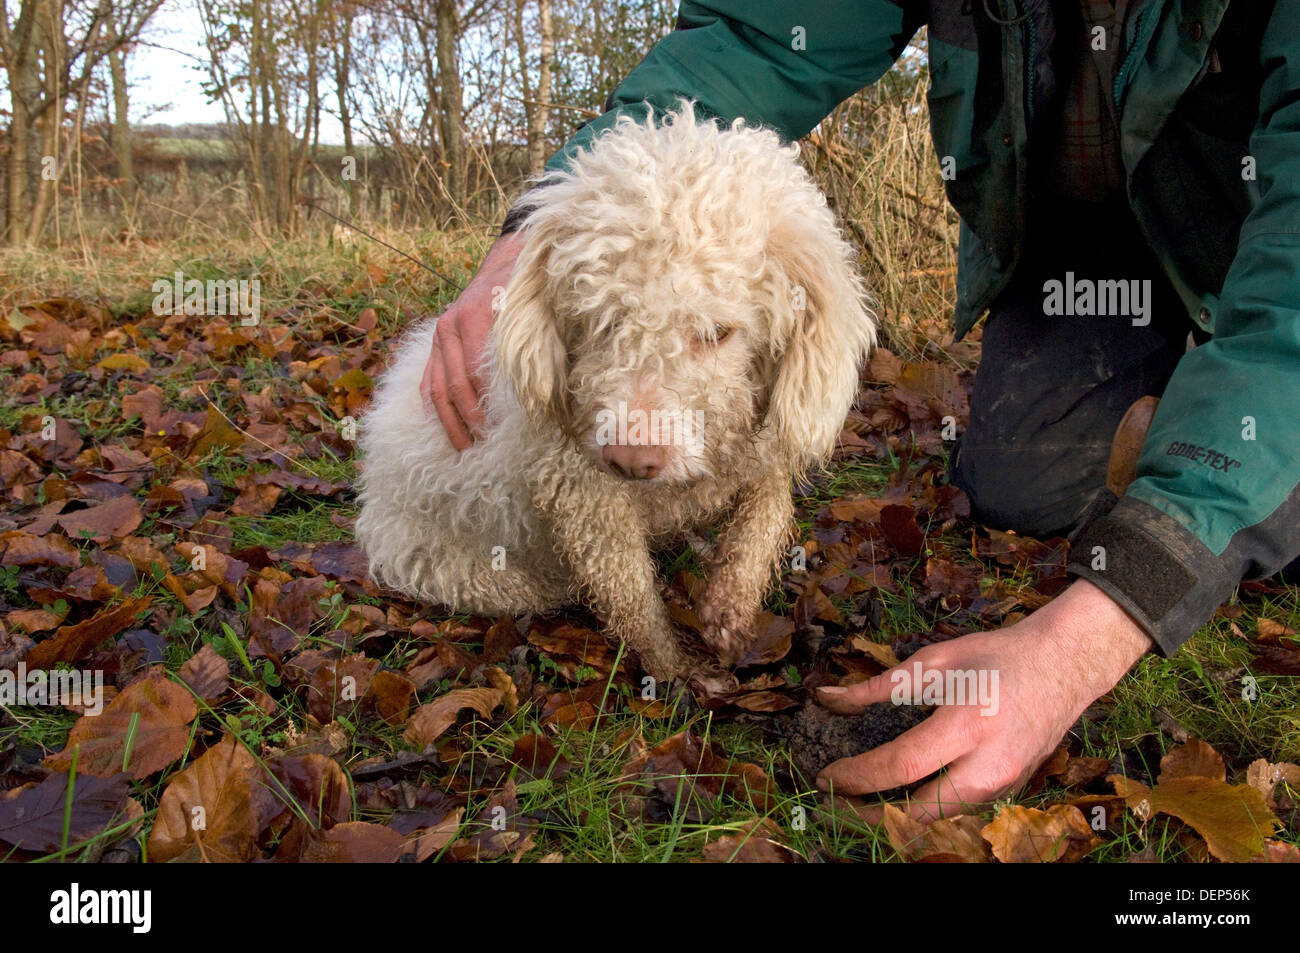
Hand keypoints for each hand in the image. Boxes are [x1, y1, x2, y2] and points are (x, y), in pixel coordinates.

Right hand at [421, 231, 526, 448]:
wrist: (508, 259)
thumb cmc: (532, 291)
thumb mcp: (542, 312)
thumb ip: (546, 345)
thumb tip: (562, 390)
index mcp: (481, 316)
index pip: (483, 374)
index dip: (493, 407)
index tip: (507, 434)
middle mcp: (455, 324)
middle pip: (460, 385)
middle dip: (473, 421)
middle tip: (488, 448)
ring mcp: (442, 332)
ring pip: (439, 386)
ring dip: (452, 421)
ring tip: (465, 449)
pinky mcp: (437, 338)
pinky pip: (428, 379)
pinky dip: (435, 407)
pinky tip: (447, 429)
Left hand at [814, 578, 1153, 819]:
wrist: (1064, 666)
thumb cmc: (996, 657)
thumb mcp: (933, 661)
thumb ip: (878, 687)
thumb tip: (827, 698)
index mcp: (967, 725)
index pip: (901, 766)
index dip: (857, 777)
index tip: (825, 776)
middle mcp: (989, 766)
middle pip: (919, 812)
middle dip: (870, 814)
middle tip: (834, 801)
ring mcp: (1005, 785)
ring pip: (939, 818)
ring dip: (897, 815)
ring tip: (859, 799)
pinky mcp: (1010, 792)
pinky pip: (959, 810)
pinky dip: (926, 808)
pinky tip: (899, 795)